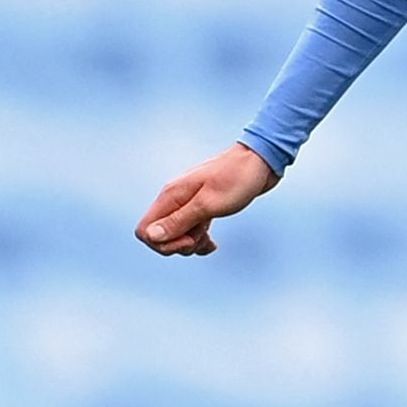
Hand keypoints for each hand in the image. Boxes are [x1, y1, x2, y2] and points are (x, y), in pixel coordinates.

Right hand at [137, 144, 276, 256]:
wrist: (261, 161)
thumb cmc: (237, 179)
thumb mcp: (208, 204)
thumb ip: (178, 221)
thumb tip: (150, 236)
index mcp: (171, 196)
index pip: (145, 230)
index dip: (163, 243)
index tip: (188, 239)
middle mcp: (175, 200)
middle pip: (160, 236)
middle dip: (178, 245)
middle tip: (201, 239)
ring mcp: (188, 204)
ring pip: (176, 236)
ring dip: (191, 244)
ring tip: (210, 240)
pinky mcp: (202, 208)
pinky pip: (191, 231)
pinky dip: (200, 241)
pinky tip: (213, 244)